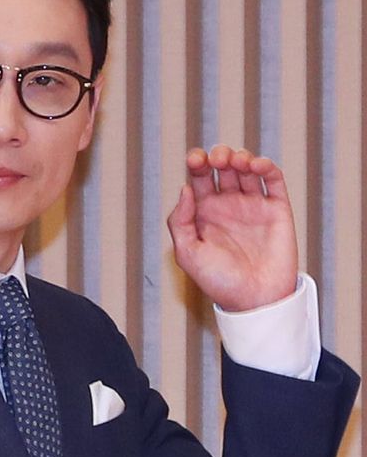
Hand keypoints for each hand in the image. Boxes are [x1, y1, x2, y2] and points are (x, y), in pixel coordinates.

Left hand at [167, 145, 297, 310]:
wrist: (254, 301)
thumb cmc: (218, 282)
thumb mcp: (188, 253)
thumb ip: (180, 220)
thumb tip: (185, 188)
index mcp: (203, 212)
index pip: (198, 177)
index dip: (196, 162)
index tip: (195, 160)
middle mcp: (227, 205)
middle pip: (222, 168)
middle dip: (218, 155)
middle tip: (217, 159)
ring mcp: (252, 205)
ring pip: (246, 169)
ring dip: (241, 157)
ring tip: (237, 162)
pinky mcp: (276, 210)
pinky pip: (273, 180)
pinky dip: (266, 166)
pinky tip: (257, 165)